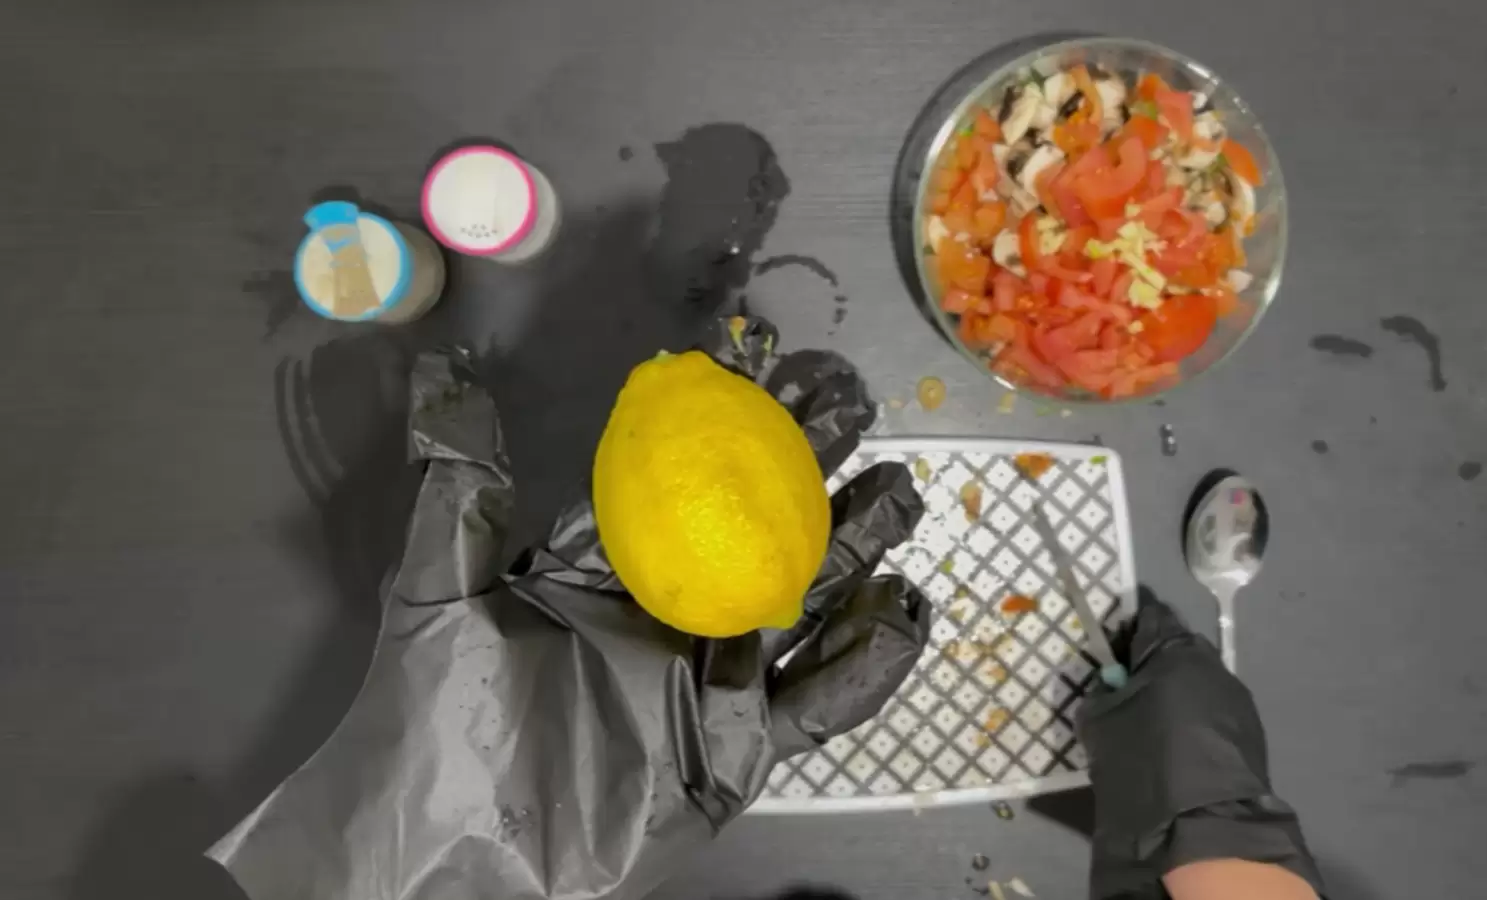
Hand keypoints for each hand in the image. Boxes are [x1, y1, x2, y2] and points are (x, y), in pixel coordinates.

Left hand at [209, 320, 931, 899]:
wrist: (455, 846)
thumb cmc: (440, 713)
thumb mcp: (440, 585)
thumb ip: (456, 482)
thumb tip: (438, 373)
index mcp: (614, 571)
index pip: (687, 482)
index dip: (732, 426)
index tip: (775, 367)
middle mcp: (673, 617)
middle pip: (760, 532)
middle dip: (812, 471)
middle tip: (860, 411)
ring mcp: (712, 685)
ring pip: (804, 607)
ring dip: (856, 552)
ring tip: (903, 492)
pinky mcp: (739, 752)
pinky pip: (816, 708)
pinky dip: (863, 668)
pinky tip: (904, 613)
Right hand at [1077, 593, 1321, 899]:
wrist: (1201, 822)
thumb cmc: (1142, 759)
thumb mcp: (1098, 721)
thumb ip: (1102, 692)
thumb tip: (1112, 686)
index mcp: (1175, 650)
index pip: (1149, 616)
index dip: (1127, 628)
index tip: (1110, 648)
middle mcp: (1214, 664)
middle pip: (1176, 651)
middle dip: (1152, 665)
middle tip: (1126, 690)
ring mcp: (1238, 699)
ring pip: (1198, 683)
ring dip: (1177, 695)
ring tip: (1154, 725)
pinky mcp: (1252, 733)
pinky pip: (1213, 713)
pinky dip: (1195, 721)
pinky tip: (1179, 749)